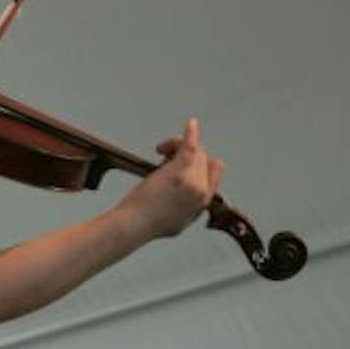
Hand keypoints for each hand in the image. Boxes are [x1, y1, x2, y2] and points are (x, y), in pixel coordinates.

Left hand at [119, 117, 219, 240]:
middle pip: (203, 158)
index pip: (214, 172)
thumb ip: (188, 207)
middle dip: (186, 153)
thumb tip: (188, 197)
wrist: (135, 225)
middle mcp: (202, 191)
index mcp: (203, 202)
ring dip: (178, 146)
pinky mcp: (179, 171)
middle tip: (163, 157)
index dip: (201, 163)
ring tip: (161, 151)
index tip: (183, 161)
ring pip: (195, 151)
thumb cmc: (148, 224)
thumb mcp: (177, 221)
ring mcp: (192, 181)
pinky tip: (191, 124)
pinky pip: (190, 145)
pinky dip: (191, 133)